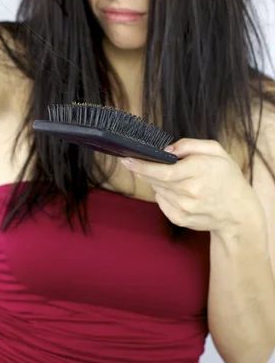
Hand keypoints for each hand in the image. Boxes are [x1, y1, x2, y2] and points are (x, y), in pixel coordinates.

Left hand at [121, 138, 258, 233]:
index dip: (142, 166)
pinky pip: (161, 201)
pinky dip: (163, 193)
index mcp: (199, 171)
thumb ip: (190, 144)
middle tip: (138, 161)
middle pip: (156, 180)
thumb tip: (166, 149)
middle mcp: (190, 193)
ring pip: (157, 189)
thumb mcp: (216, 151)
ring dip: (157, 181)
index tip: (127, 159)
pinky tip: (177, 191)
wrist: (238, 211)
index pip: (163, 171)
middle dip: (145, 170)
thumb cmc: (226, 176)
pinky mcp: (180, 219)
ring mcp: (184, 209)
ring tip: (174, 177)